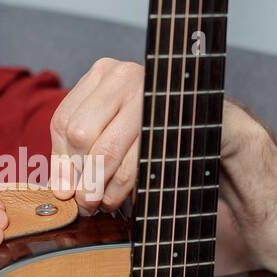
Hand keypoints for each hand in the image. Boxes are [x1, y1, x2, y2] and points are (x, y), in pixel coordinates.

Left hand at [49, 57, 258, 214]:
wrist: (217, 129)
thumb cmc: (154, 134)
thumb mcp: (113, 130)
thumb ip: (80, 151)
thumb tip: (59, 188)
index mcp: (104, 73)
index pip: (64, 121)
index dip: (61, 162)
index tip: (65, 190)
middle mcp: (124, 74)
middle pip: (80, 134)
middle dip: (81, 176)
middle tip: (86, 202)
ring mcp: (149, 92)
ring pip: (105, 150)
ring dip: (101, 187)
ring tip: (104, 203)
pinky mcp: (169, 118)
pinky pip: (136, 161)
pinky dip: (124, 188)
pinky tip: (124, 197)